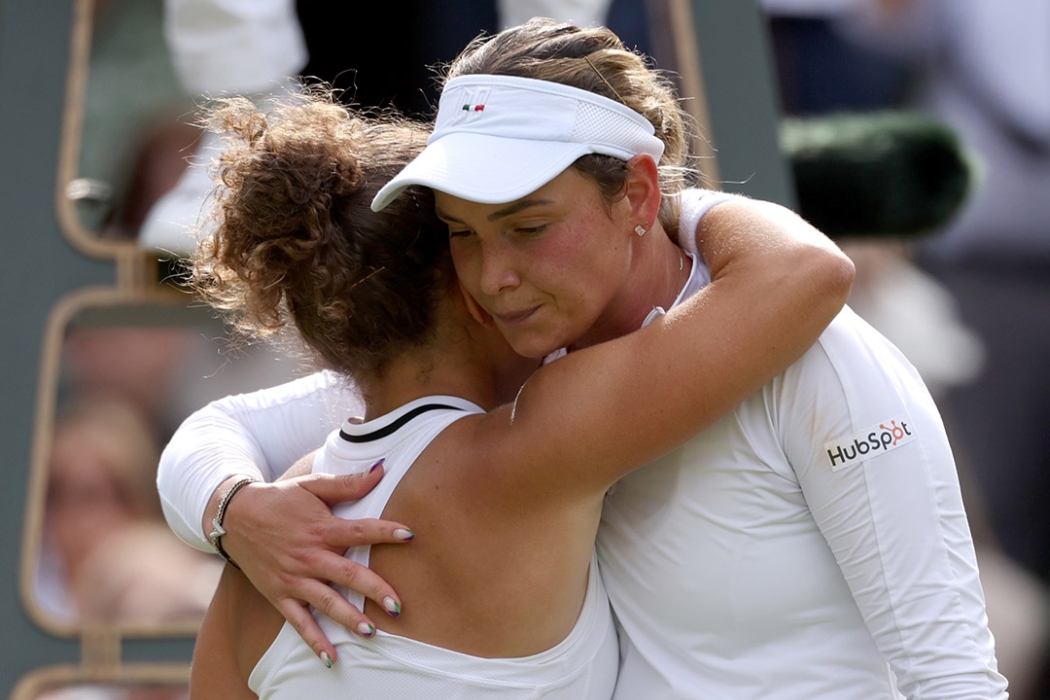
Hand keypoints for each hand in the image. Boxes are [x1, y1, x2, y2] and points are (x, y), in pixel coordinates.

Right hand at [219, 464, 413, 663]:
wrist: (235, 517)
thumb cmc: (280, 499)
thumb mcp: (312, 485)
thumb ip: (347, 483)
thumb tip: (381, 469)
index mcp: (321, 528)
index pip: (359, 531)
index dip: (385, 531)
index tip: (410, 535)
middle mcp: (309, 556)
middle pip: (346, 574)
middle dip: (374, 589)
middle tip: (397, 605)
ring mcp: (294, 579)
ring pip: (325, 602)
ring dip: (348, 618)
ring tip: (372, 632)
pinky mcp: (280, 595)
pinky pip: (299, 622)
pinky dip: (314, 641)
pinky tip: (332, 658)